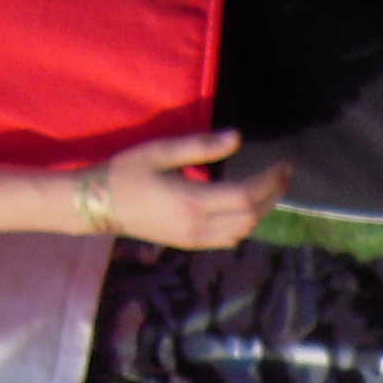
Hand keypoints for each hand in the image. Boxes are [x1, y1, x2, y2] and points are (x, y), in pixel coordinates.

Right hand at [91, 132, 292, 249]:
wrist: (99, 205)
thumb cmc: (125, 172)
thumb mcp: (161, 151)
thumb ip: (200, 147)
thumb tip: (237, 138)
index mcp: (191, 201)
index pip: (245, 196)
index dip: (270, 181)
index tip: (282, 164)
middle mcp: (198, 226)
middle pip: (251, 217)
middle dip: (273, 195)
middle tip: (284, 173)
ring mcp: (195, 239)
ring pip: (243, 231)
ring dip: (261, 210)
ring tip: (269, 187)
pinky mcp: (190, 244)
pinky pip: (228, 239)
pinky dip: (245, 223)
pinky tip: (247, 205)